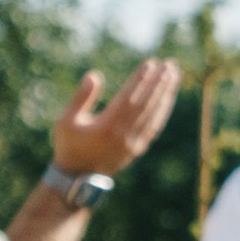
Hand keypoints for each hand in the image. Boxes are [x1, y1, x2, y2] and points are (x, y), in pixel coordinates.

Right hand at [52, 59, 181, 176]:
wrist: (78, 177)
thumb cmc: (69, 144)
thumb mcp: (66, 121)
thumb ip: (81, 98)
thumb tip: (94, 75)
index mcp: (105, 126)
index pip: (128, 97)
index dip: (140, 80)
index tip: (151, 64)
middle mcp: (122, 134)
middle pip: (146, 103)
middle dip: (159, 83)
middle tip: (169, 64)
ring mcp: (132, 142)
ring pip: (154, 114)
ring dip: (166, 94)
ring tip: (174, 75)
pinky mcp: (138, 148)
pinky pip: (154, 126)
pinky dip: (163, 110)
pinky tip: (168, 97)